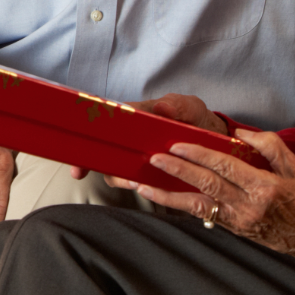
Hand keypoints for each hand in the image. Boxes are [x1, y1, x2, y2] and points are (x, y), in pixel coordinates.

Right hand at [69, 93, 227, 179]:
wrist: (215, 141)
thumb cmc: (197, 119)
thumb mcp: (191, 108)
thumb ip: (179, 106)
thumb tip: (163, 107)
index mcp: (137, 116)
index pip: (106, 120)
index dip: (88, 130)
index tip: (79, 140)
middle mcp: (133, 137)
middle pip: (104, 148)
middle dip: (88, 159)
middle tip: (80, 171)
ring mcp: (139, 157)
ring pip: (115, 167)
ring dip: (116, 176)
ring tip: (131, 181)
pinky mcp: (149, 174)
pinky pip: (133, 180)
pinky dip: (131, 185)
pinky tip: (141, 188)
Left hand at [134, 130, 294, 265]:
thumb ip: (270, 146)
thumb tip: (240, 134)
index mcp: (265, 188)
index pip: (226, 168)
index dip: (200, 156)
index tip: (178, 146)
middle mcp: (248, 207)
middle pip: (207, 185)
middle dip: (178, 171)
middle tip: (155, 159)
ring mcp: (239, 221)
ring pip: (197, 205)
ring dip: (168, 195)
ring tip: (143, 183)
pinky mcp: (233, 229)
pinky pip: (201, 215)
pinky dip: (178, 206)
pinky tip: (160, 197)